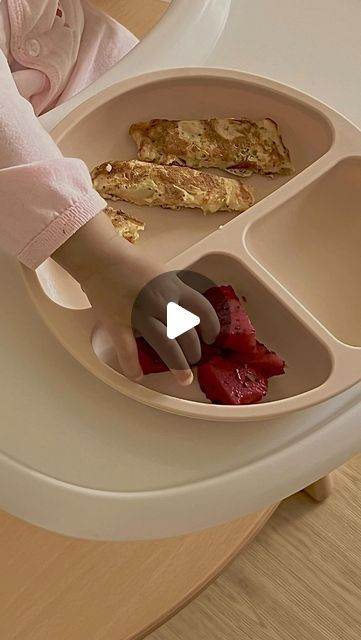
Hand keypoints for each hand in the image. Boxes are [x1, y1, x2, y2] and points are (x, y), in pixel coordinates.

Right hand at [53, 212, 219, 385]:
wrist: (100, 258)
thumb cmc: (128, 263)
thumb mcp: (161, 272)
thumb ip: (174, 290)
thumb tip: (186, 309)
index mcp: (173, 286)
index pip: (202, 309)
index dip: (211, 325)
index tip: (212, 336)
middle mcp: (161, 301)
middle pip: (186, 332)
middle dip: (195, 351)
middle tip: (195, 359)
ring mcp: (140, 314)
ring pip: (166, 344)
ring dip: (178, 364)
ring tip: (184, 377)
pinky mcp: (118, 323)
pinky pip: (127, 350)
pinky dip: (132, 366)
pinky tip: (137, 375)